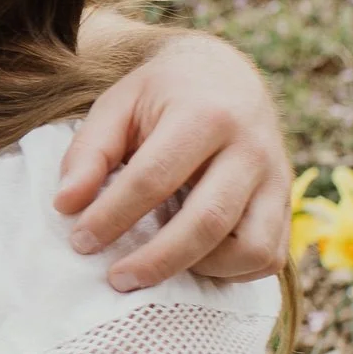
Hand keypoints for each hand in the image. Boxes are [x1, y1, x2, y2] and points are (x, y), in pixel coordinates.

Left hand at [56, 33, 290, 288]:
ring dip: (203, 268)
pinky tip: (195, 259)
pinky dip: (233, 271)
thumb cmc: (163, 96)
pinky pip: (270, 257)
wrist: (227, 75)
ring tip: (163, 262)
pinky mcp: (287, 203)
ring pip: (252, 248)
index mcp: (205, 114)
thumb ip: (89, 152)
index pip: (154, 178)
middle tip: (116, 278)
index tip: (80, 241)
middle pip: (207, 222)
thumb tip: (66, 205)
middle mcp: (250, 147)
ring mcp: (277, 178)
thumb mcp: (119, 105)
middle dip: (157, 261)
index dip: (112, 217)